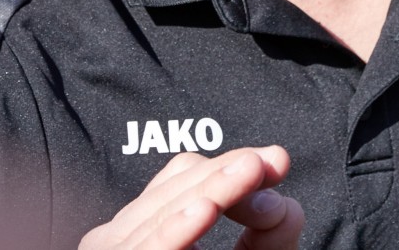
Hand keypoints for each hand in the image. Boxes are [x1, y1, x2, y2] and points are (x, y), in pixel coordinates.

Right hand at [79, 147, 303, 249]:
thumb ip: (270, 227)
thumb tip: (272, 192)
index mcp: (151, 224)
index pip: (184, 177)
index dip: (227, 164)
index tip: (275, 160)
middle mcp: (123, 238)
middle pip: (174, 191)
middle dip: (223, 174)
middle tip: (263, 162)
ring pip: (161, 216)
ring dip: (207, 191)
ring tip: (245, 173)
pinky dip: (175, 231)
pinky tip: (203, 211)